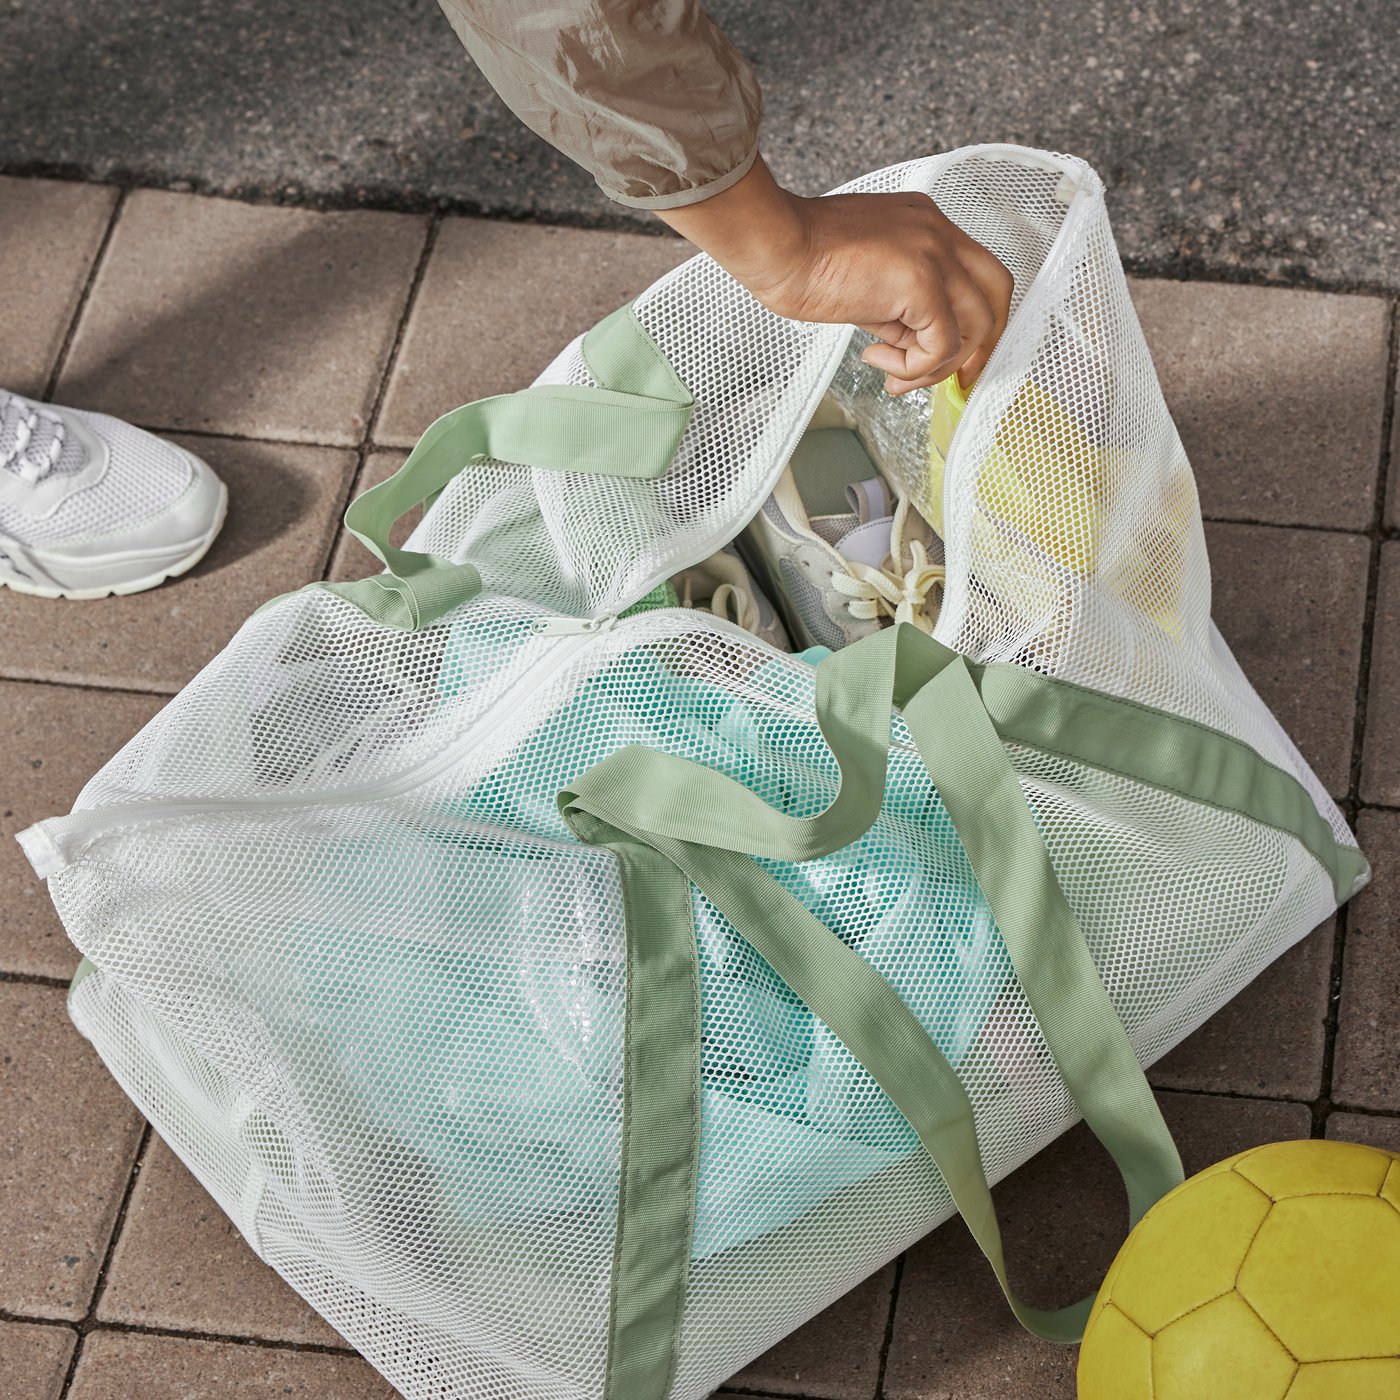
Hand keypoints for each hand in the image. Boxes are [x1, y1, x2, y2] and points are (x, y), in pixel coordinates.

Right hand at [656, 156, 1012, 394]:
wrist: (777, 247)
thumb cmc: (802, 262)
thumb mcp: (866, 288)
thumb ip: (898, 312)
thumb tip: (910, 348)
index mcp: (927, 226)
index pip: (977, 275)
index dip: (975, 322)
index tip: (954, 358)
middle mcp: (938, 232)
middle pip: (997, 292)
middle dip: (982, 345)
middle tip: (955, 380)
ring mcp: (933, 252)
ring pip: (977, 322)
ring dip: (939, 364)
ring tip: (896, 375)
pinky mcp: (920, 280)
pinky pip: (942, 342)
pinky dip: (917, 367)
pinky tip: (880, 362)